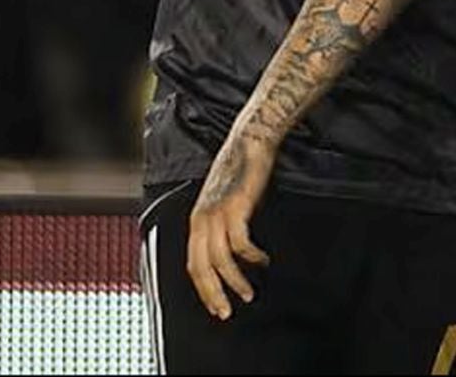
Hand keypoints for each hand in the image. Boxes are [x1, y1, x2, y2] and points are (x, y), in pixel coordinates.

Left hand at [186, 132, 274, 319]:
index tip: (216, 305)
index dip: (203, 289)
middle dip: (213, 294)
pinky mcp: (236, 208)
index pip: (193, 265)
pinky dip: (251, 257)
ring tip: (248, 294)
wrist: (249, 141)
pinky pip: (240, 243)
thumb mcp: (223, 201)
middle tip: (226, 312)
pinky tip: (262, 260)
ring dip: (235, 281)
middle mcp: (202, 220)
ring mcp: (217, 214)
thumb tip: (230, 250)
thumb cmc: (240, 170)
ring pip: (220, 261)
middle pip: (201, 268)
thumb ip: (221, 223)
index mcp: (196, 221)